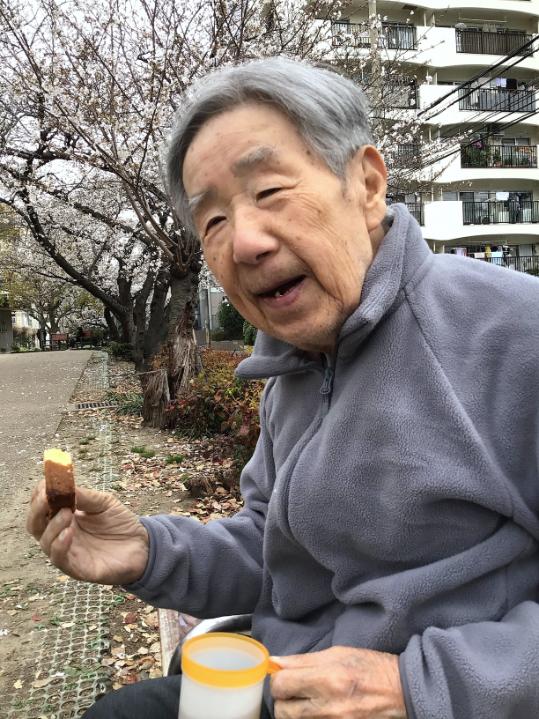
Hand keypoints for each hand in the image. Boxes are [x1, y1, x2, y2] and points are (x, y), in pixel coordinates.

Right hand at [26, 480, 148, 584]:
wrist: (143, 545)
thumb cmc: (121, 523)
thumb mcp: (104, 503)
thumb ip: (84, 496)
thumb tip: (64, 486)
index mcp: (64, 518)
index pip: (41, 508)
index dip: (38, 496)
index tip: (45, 483)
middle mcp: (60, 535)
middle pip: (35, 526)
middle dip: (37, 510)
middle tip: (47, 497)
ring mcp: (67, 553)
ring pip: (45, 542)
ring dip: (52, 526)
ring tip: (67, 513)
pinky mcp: (76, 569)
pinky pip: (59, 559)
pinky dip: (60, 545)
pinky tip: (69, 532)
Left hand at [270, 646, 405, 718]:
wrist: (399, 691)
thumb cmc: (369, 667)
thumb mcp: (337, 653)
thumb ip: (303, 660)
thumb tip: (275, 663)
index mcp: (328, 679)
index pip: (281, 685)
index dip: (278, 680)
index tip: (285, 677)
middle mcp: (328, 707)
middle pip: (282, 711)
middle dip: (283, 699)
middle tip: (294, 690)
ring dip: (294, 712)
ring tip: (307, 701)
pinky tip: (317, 710)